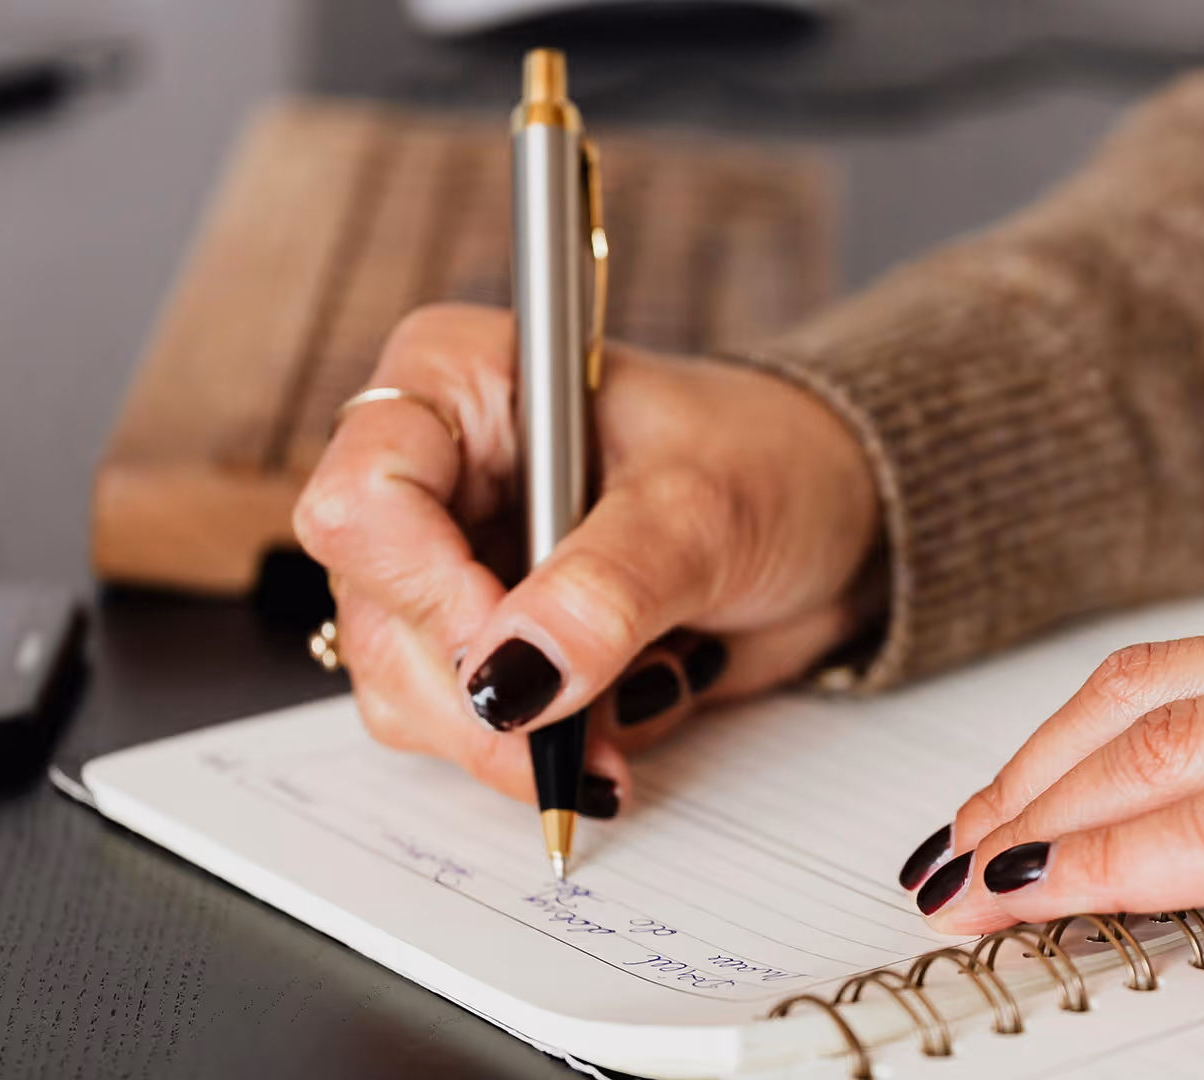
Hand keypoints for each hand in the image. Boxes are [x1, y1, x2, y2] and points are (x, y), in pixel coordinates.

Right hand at [294, 304, 879, 809]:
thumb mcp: (702, 510)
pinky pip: (473, 731)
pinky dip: (554, 747)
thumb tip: (513, 680)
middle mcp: (437, 474)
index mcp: (459, 384)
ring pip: (409, 691)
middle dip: (481, 699)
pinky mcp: (495, 644)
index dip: (426, 592)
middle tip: (578, 736)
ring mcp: (457, 566)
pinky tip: (632, 705)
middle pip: (378, 616)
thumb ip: (607, 589)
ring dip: (521, 737)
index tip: (517, 658)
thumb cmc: (774, 462)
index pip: (364, 496)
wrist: (839, 519)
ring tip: (634, 705)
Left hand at [904, 564, 1203, 969]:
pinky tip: (1050, 890)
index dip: (1079, 738)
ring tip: (968, 876)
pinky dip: (1121, 855)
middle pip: (1150, 693)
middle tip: (955, 839)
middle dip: (1030, 770)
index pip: (1199, 674)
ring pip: (1170, 747)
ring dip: (1044, 813)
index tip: (1015, 798)